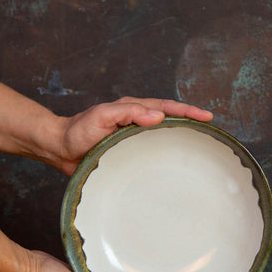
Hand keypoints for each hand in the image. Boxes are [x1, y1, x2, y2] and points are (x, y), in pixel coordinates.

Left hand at [55, 97, 212, 174]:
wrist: (61, 149)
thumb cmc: (78, 131)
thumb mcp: (102, 116)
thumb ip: (128, 113)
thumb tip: (158, 115)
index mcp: (133, 110)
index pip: (166, 107)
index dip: (187, 112)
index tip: (206, 117)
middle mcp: (136, 122)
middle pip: (170, 120)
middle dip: (191, 122)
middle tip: (210, 130)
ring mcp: (133, 138)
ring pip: (163, 136)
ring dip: (181, 138)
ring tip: (199, 146)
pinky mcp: (128, 153)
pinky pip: (152, 152)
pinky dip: (166, 154)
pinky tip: (173, 164)